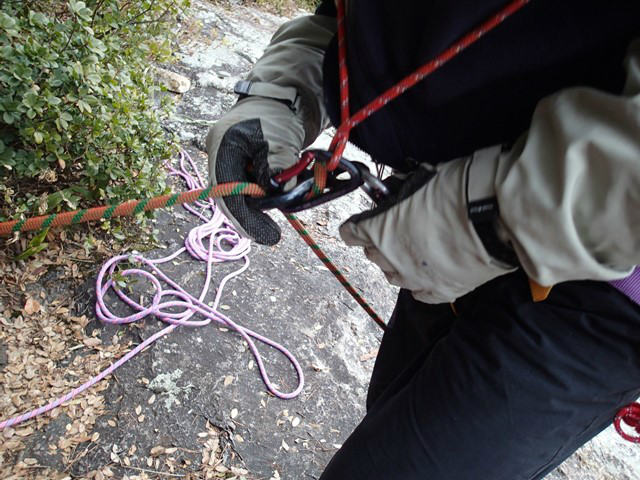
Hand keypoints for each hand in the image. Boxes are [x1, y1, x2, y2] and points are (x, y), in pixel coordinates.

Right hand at [207, 96, 304, 244]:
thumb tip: (278, 195)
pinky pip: (248, 188)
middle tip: (272, 233)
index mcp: (222, 147)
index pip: (227, 193)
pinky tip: (276, 199)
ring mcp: (228, 161)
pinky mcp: (240, 165)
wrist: (279, 97)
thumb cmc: (276, 114)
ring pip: (240, 194)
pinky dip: (263, 196)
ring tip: (277, 211)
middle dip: (251, 216)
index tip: (266, 235)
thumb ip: (277, 169)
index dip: (245, 219)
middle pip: (230, 197)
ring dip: (259, 205)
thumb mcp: (279, 141)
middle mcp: (220, 156)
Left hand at [339, 154, 515, 303]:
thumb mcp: (421, 179)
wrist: (497, 214)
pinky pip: (420, 293)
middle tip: (396, 229)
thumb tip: (398, 190)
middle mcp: (390, 258)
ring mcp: (414, 278)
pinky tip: (428, 273)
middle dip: (379, 242)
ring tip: (415, 250)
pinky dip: (421, 283)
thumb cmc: (459, 190)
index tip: (365, 221)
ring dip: (398, 263)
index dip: (357, 225)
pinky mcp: (441, 291)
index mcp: (378, 230)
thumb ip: (402, 191)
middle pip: (372, 255)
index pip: (350, 233)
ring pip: (393, 275)